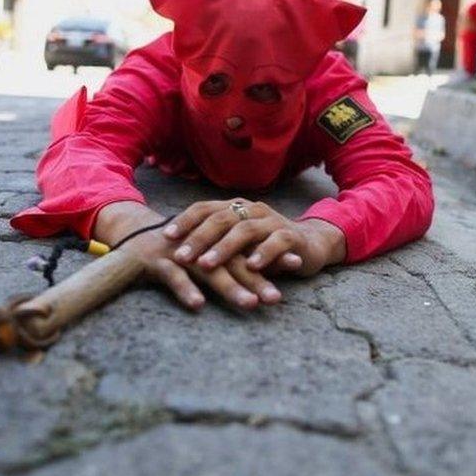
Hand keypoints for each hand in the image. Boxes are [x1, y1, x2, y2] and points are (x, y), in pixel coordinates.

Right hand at [122, 229, 281, 310]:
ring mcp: (180, 252)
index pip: (248, 249)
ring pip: (209, 271)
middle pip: (234, 263)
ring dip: (231, 288)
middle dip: (258, 279)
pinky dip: (186, 290)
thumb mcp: (202, 257)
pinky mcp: (157, 262)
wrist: (130, 243)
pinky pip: (174, 277)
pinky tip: (199, 305)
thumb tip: (259, 279)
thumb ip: (227, 266)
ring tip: (250, 304)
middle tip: (277, 297)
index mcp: (214, 242)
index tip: (297, 264)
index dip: (272, 256)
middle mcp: (201, 245)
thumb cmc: (171, 254)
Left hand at [162, 199, 345, 276]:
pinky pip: (276, 242)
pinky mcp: (291, 236)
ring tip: (207, 264)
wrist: (309, 245)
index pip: (205, 208)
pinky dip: (263, 254)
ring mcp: (272, 221)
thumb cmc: (263, 246)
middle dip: (199, 238)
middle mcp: (251, 210)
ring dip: (224, 248)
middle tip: (181, 256)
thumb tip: (174, 251)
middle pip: (221, 218)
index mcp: (235, 207)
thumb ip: (213, 244)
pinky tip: (251, 267)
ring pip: (245, 230)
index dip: (185, 221)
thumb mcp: (235, 245)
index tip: (166, 237)